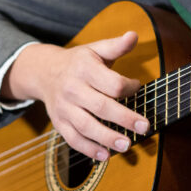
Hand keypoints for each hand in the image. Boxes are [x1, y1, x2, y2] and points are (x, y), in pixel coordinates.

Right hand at [1, 32, 148, 160]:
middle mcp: (72, 88)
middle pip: (101, 107)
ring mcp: (64, 108)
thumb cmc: (79, 62)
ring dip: (107, 138)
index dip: (129, 87)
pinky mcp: (59, 122)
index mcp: (84, 68)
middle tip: (144, 127)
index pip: (111, 83)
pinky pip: (73, 139)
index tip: (138, 88)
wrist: (45, 72)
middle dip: (124, 118)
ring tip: (127, 145)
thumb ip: (117, 46)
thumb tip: (133, 35)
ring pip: (86, 126)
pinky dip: (89, 149)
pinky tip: (105, 155)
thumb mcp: (96, 49)